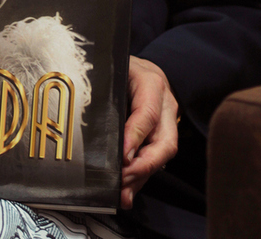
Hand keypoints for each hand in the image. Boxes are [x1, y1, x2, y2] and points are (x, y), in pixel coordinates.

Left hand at [121, 56, 178, 208]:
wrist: (144, 66)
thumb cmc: (125, 67)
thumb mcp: (116, 69)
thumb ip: (108, 90)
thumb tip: (92, 118)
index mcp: (152, 84)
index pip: (147, 114)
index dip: (135, 136)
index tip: (122, 156)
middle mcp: (165, 105)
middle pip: (164, 142)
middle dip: (144, 166)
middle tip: (123, 180)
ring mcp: (168, 121)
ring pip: (161, 155)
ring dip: (142, 176)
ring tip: (123, 193)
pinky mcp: (163, 134)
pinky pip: (155, 158)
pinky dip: (142, 176)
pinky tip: (128, 191)